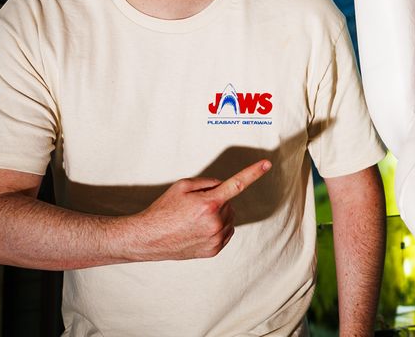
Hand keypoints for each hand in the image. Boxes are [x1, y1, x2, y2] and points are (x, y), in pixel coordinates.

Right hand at [131, 159, 270, 260]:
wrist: (148, 238)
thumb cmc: (163, 210)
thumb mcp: (182, 186)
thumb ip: (208, 182)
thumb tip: (223, 185)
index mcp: (208, 203)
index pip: (237, 184)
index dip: (253, 173)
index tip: (266, 164)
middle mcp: (215, 222)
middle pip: (229, 203)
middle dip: (217, 201)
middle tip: (194, 207)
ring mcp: (215, 238)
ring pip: (229, 218)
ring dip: (218, 215)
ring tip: (194, 220)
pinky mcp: (213, 250)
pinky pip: (226, 232)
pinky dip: (218, 227)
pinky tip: (199, 229)